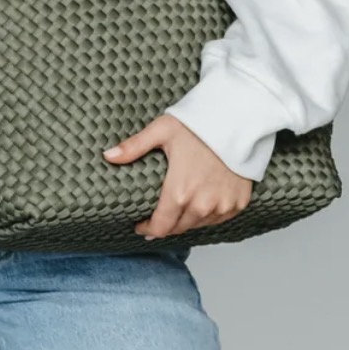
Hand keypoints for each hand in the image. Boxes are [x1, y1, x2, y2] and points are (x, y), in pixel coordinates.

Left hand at [102, 114, 253, 238]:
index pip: (160, 227)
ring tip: (178, 212)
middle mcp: (202, 205)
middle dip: (166, 226)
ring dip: (186, 221)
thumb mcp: (162, 131)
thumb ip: (134, 147)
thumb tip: (108, 156)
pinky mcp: (238, 203)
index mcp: (180, 193)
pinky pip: (218, 219)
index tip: (141, 227)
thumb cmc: (201, 124)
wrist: (240, 119)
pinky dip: (208, 216)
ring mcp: (222, 206)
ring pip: (198, 225)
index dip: (148, 230)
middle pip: (178, 229)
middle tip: (158, 219)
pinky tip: (201, 206)